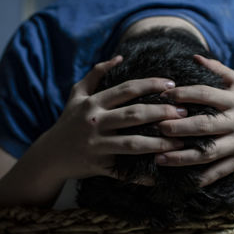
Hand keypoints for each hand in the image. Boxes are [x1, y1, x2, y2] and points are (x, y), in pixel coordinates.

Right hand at [41, 56, 185, 180]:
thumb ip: (95, 74)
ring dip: (158, 143)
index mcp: (93, 103)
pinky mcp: (98, 165)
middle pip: (134, 114)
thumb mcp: (76, 95)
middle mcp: (95, 122)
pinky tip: (161, 174)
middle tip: (183, 112)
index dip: (151, 85)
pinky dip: (142, 175)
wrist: (49, 154)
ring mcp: (97, 145)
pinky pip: (123, 171)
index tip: (172, 86)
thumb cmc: (68, 121)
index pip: (127, 90)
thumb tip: (119, 58)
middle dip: (161, 112)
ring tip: (180, 141)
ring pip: (132, 143)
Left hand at [155, 55, 233, 186]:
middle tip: (157, 127)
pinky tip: (180, 181)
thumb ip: (218, 70)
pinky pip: (217, 172)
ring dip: (181, 157)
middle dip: (178, 127)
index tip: (162, 96)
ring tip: (158, 158)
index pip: (205, 94)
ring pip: (207, 153)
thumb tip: (195, 57)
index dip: (183, 94)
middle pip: (204, 125)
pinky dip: (200, 178)